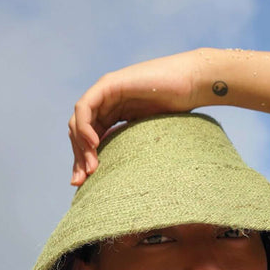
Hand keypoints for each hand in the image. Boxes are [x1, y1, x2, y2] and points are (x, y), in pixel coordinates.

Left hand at [68, 50, 206, 185]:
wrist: (192, 86)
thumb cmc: (179, 113)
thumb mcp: (148, 139)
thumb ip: (131, 151)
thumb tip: (122, 184)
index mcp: (112, 115)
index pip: (86, 141)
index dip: (81, 162)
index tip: (83, 185)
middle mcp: (105, 104)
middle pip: (77, 133)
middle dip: (78, 159)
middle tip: (82, 182)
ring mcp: (105, 93)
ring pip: (77, 122)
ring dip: (81, 147)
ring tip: (92, 169)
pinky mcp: (108, 84)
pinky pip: (85, 107)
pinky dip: (84, 127)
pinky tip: (94, 144)